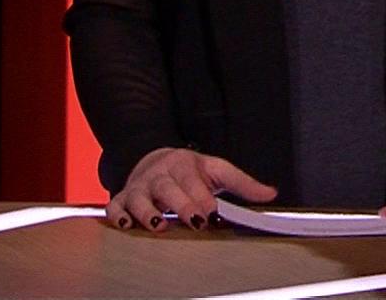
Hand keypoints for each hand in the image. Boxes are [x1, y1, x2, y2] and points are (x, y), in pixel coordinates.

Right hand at [106, 147, 275, 232]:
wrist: (152, 159)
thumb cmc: (189, 171)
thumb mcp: (216, 170)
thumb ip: (242, 183)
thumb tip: (270, 193)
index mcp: (185, 165)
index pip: (193, 180)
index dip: (203, 196)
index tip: (214, 212)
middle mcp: (160, 175)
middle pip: (168, 188)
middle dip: (182, 205)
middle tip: (196, 221)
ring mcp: (140, 187)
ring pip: (140, 197)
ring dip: (148, 211)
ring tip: (159, 225)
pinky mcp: (122, 198)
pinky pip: (115, 206)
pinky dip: (118, 215)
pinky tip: (125, 224)